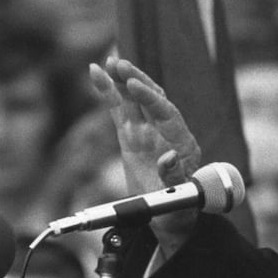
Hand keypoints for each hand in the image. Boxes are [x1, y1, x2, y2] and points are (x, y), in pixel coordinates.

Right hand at [90, 57, 201, 254]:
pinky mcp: (130, 135)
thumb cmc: (180, 207)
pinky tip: (96, 73)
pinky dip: (108, 92)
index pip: (165, 111)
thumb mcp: (181, 197)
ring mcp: (146, 131)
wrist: (170, 215)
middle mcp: (164, 131)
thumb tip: (168, 158)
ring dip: (121, 79)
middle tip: (119, 65)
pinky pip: (118, 110)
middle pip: (150, 97)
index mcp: (181, 142)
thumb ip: (174, 177)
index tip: (133, 86)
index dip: (149, 97)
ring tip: (108, 62)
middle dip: (135, 79)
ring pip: (133, 99)